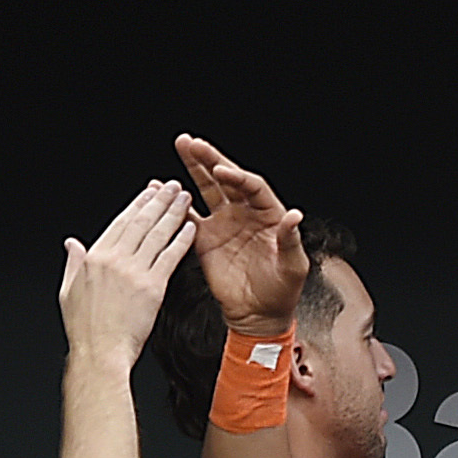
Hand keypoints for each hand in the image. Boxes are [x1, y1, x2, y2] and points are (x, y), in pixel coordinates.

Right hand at [58, 180, 196, 371]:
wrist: (99, 354)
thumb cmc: (85, 331)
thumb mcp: (68, 291)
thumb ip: (73, 263)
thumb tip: (72, 244)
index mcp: (94, 258)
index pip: (120, 223)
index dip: (137, 204)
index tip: (148, 192)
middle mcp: (114, 259)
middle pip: (140, 222)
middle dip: (158, 200)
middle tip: (171, 186)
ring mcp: (133, 272)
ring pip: (156, 234)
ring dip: (173, 212)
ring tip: (184, 198)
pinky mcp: (152, 287)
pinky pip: (170, 256)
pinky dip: (182, 239)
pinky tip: (191, 227)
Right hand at [174, 133, 306, 336]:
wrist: (260, 315)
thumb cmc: (282, 291)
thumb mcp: (293, 266)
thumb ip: (290, 239)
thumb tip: (294, 216)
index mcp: (268, 214)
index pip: (251, 186)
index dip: (237, 177)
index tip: (222, 171)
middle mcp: (245, 213)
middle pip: (226, 179)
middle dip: (210, 159)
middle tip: (193, 142)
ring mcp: (224, 224)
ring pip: (207, 189)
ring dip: (194, 168)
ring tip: (182, 145)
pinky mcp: (206, 239)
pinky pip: (189, 218)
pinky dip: (176, 205)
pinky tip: (163, 190)